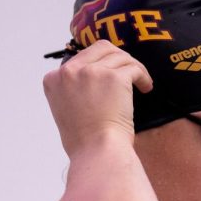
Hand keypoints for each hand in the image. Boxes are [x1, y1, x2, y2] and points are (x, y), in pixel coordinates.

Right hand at [42, 40, 152, 156]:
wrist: (96, 152)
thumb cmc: (84, 141)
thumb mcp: (64, 111)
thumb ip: (71, 90)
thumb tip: (91, 80)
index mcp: (53, 79)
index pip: (79, 59)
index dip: (98, 65)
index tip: (108, 78)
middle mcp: (70, 71)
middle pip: (101, 48)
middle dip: (117, 58)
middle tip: (128, 72)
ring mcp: (92, 72)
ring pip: (121, 57)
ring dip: (133, 68)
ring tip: (141, 84)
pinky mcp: (114, 77)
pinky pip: (134, 68)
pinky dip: (143, 77)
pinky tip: (146, 88)